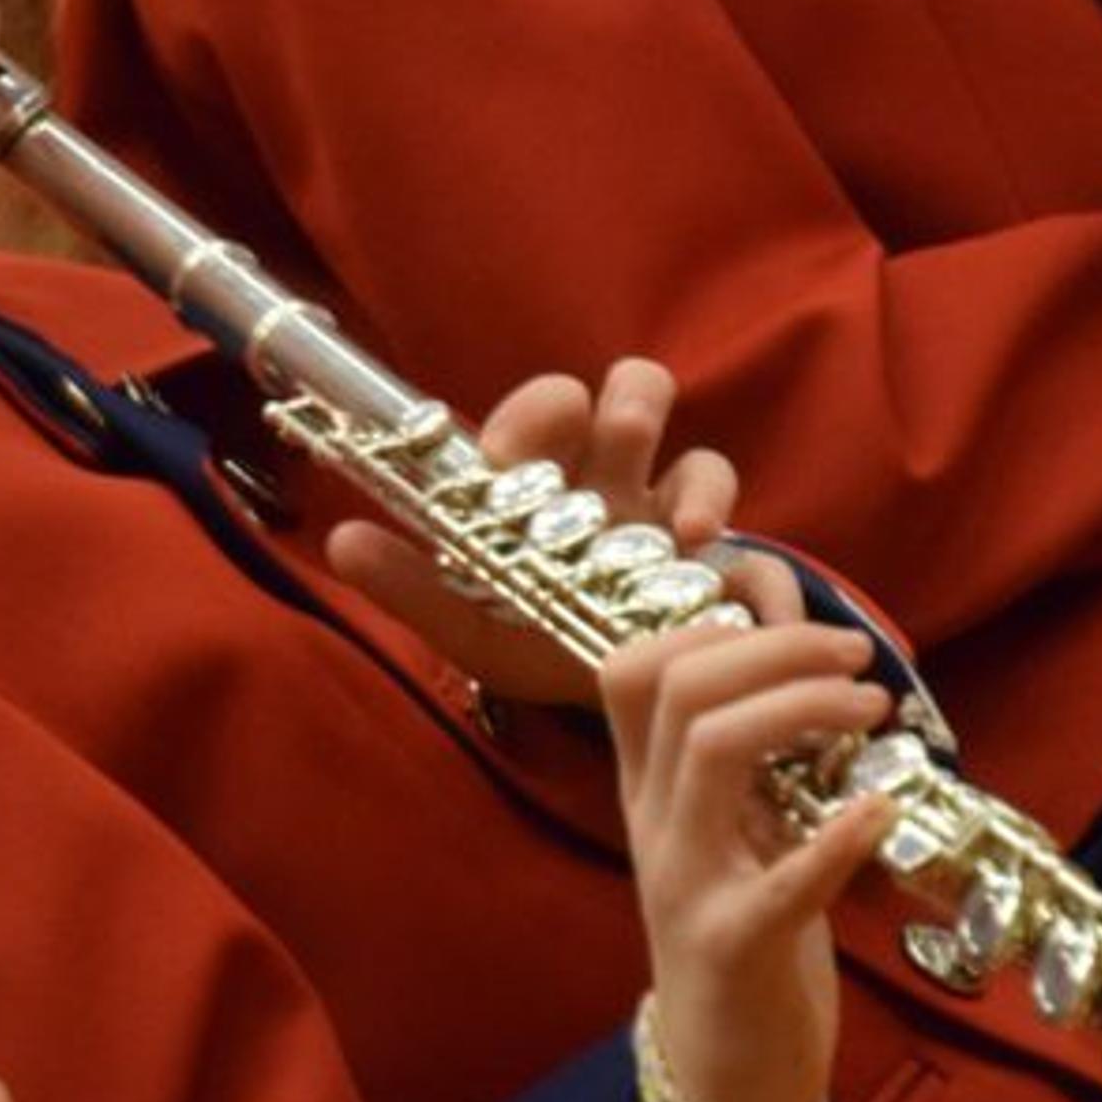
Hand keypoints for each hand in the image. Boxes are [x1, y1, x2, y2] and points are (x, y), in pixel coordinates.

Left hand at [326, 357, 737, 706]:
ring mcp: (679, 530)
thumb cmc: (535, 640)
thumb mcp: (468, 622)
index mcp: (556, 479)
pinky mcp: (730, 583)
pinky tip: (738, 612)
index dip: (532, 413)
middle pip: (636, 397)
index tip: (508, 454)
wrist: (612, 703)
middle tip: (620, 436)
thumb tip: (340, 539)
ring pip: (703, 463)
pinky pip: (761, 570)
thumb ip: (408, 583)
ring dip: (698, 481)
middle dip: (630, 403)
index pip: (548, 407)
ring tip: (686, 530)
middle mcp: (620, 487)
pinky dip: (758, 583)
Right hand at [599, 558, 889, 1101]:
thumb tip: (804, 668)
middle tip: (856, 661)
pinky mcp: (737, 944)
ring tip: (872, 711)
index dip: (709, 626)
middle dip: (777, 649)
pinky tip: (882, 812)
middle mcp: (654, 824)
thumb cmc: (743, 937)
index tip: (791, 632)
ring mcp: (688, 883)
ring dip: (804, 707)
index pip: (631, 668)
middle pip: (680, 687)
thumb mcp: (730, 834)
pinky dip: (841, 836)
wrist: (726, 1072)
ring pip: (712, 747)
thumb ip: (747, 762)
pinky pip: (785, 877)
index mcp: (648, 792)